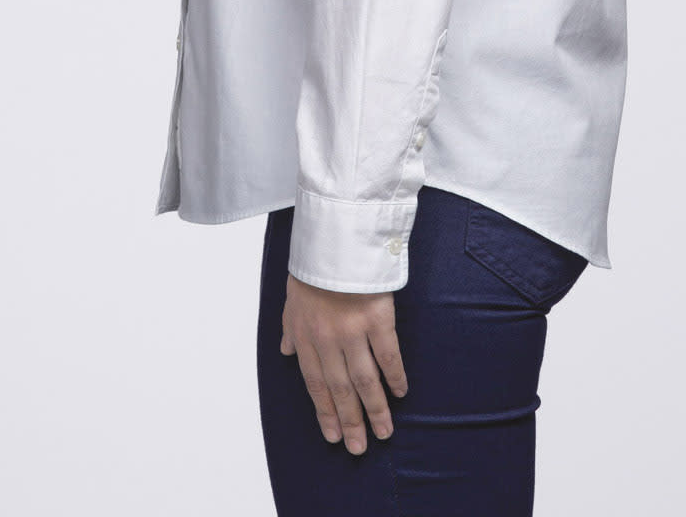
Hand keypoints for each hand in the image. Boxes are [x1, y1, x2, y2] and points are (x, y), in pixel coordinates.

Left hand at [279, 273, 408, 452]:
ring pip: (364, 380)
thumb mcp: (292, 298)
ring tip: (384, 432)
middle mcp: (327, 341)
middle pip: (340, 390)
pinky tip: (401, 392)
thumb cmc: (313, 266)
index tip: (333, 436)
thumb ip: (290, 328)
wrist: (335, 239)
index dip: (325, 413)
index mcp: (306, 337)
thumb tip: (285, 351)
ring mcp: (352, 331)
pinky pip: (388, 354)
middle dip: (350, 422)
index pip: (315, 385)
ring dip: (374, 409)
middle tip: (359, 447)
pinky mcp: (377, 318)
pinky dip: (395, 376)